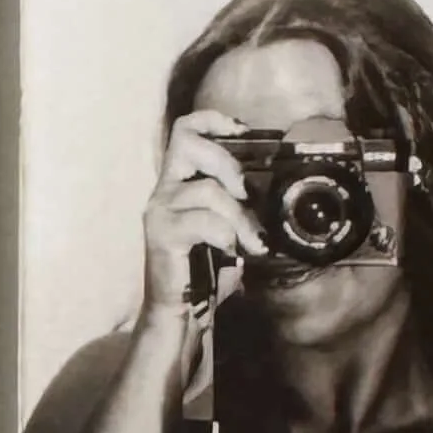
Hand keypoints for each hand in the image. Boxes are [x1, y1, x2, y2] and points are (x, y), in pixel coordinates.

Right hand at [140, 107, 265, 316]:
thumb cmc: (206, 270)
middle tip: (247, 194)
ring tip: (251, 241)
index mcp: (179, 182)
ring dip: (239, 216)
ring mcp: (160, 210)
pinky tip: (232, 251)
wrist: (182, 312)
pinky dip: (227, 234)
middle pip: (188, 143)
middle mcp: (164, 189)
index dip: (212, 120)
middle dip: (227, 163)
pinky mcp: (162, 233)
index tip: (242, 130)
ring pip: (207, 189)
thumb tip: (271, 191)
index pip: (185, 130)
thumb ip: (240, 205)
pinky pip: (204, 220)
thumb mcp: (229, 228)